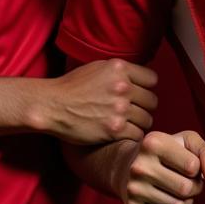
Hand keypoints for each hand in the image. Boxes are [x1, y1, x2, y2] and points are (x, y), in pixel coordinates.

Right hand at [34, 59, 157, 144]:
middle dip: (144, 107)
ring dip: (139, 123)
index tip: (138, 94)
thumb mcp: (98, 67)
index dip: (146, 88)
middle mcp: (123, 87)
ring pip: (147, 119)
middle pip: (152, 101)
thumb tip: (140, 78)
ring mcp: (119, 109)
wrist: (52, 105)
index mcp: (120, 68)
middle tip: (133, 112)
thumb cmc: (72, 86)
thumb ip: (120, 71)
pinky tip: (122, 134)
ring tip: (128, 124)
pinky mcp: (114, 129)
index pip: (152, 79)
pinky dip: (131, 136)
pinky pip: (137, 135)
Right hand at [124, 130, 204, 203]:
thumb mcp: (187, 141)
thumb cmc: (166, 150)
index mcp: (153, 143)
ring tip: (179, 190)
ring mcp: (133, 189)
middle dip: (195, 186)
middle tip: (188, 180)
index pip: (193, 166)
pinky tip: (169, 201)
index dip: (198, 168)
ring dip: (187, 201)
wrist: (126, 165)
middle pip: (186, 189)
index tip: (188, 163)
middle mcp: (139, 166)